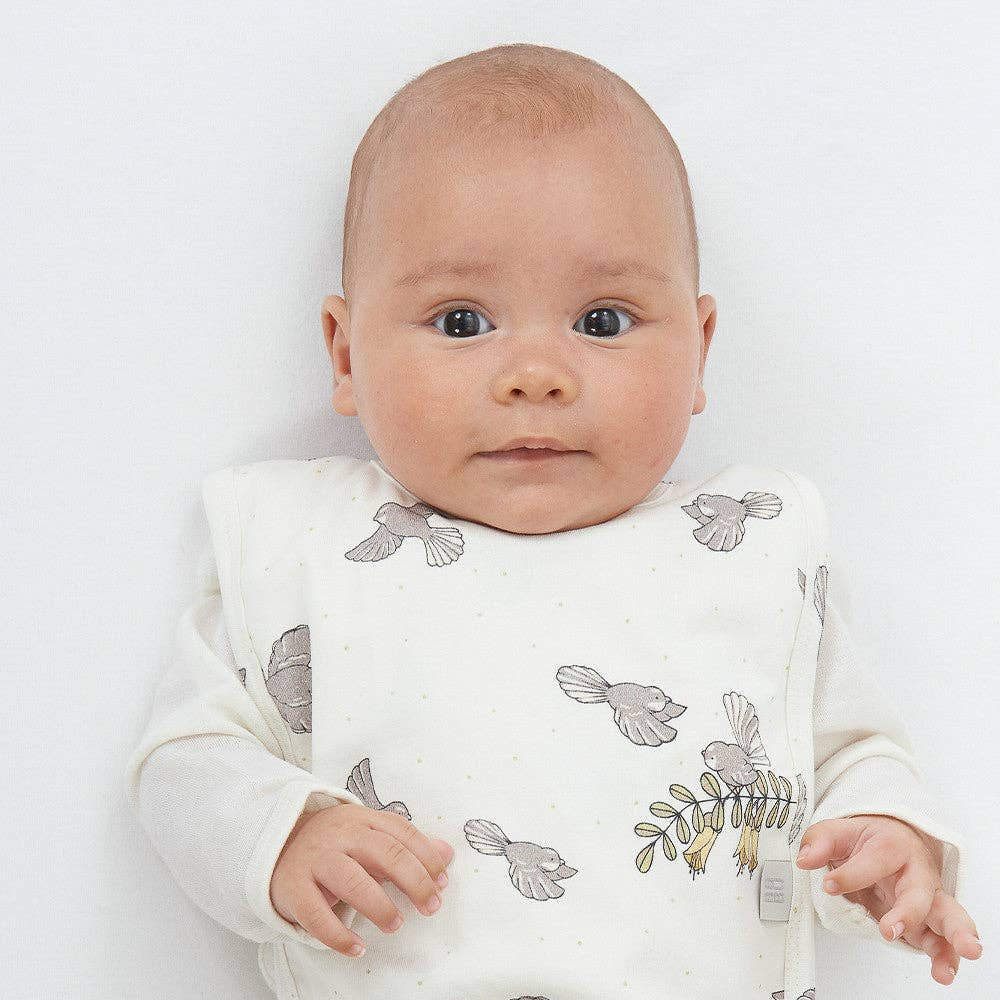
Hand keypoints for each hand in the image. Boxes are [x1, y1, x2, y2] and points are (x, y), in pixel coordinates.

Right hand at [270, 802, 454, 957]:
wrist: (276, 843)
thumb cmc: (335, 845)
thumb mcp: (370, 837)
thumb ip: (408, 846)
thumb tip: (448, 854)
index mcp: (363, 820)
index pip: (403, 833)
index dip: (427, 857)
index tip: (442, 883)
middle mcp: (340, 835)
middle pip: (384, 853)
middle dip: (413, 881)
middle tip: (430, 906)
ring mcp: (315, 859)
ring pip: (351, 881)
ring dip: (379, 905)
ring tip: (396, 924)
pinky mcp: (292, 887)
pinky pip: (316, 914)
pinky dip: (337, 935)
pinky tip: (356, 948)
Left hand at [796, 814, 981, 984]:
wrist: (893, 840)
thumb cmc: (868, 840)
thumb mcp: (839, 832)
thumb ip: (820, 842)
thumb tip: (805, 859)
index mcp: (892, 846)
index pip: (873, 861)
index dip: (849, 875)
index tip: (828, 884)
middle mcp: (915, 873)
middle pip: (919, 891)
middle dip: (908, 911)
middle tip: (890, 929)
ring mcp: (926, 899)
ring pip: (947, 915)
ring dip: (955, 934)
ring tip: (963, 951)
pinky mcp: (928, 922)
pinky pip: (941, 940)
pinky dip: (946, 956)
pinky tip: (944, 971)